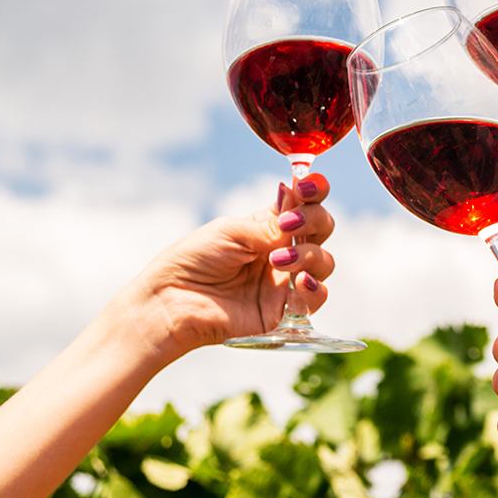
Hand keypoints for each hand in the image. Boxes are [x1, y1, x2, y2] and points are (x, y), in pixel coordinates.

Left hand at [122, 174, 337, 364]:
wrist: (172, 303)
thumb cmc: (193, 262)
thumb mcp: (231, 232)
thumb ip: (271, 225)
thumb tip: (299, 204)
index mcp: (269, 227)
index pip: (305, 204)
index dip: (315, 191)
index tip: (309, 185)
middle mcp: (283, 251)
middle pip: (321, 229)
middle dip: (314, 220)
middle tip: (290, 225)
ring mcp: (286, 281)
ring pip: (324, 262)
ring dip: (310, 255)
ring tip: (278, 261)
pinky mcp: (285, 312)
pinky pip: (316, 298)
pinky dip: (314, 288)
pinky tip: (298, 283)